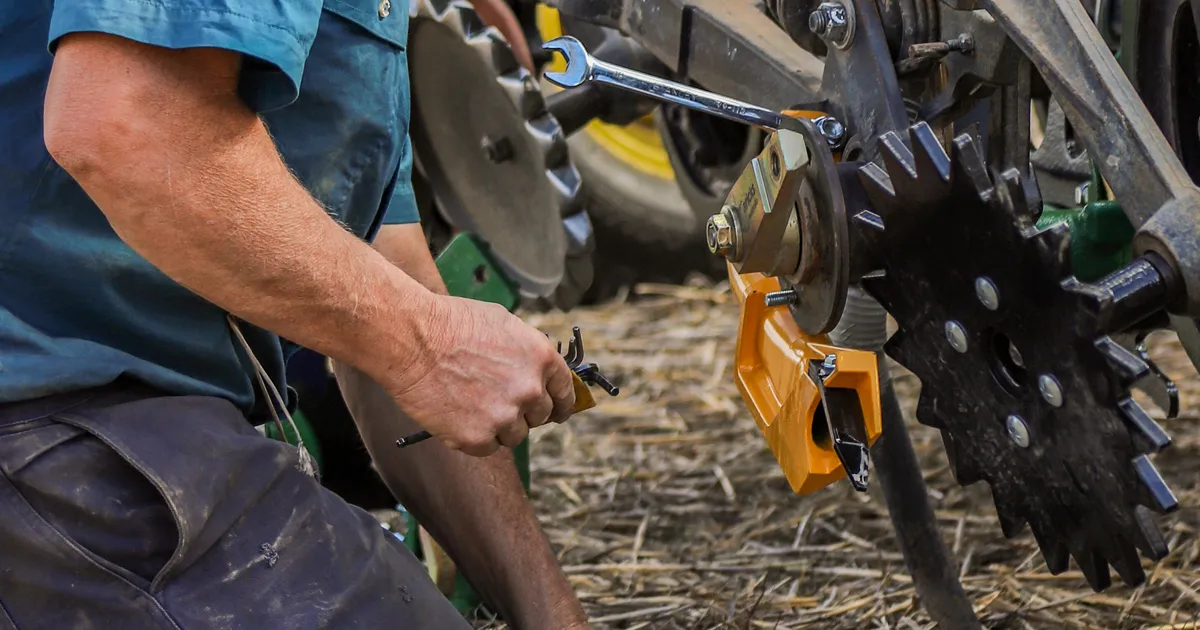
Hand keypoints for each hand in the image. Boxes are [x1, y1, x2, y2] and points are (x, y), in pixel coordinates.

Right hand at [383, 296, 575, 455]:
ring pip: (513, 435)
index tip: (556, 411)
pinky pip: (485, 446)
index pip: (565, 392)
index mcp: (542, 358)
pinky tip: (455, 414)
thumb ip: (527, 353)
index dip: (560, 403)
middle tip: (496, 401)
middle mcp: (530, 390)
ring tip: (469, 403)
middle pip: (540, 416)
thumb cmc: (451, 323)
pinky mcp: (477, 438)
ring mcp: (505, 417)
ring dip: (497, 425)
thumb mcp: (504, 324)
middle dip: (523, 411)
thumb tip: (536, 373)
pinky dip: (473, 436)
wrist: (412, 338)